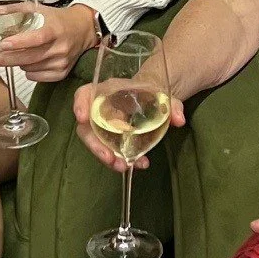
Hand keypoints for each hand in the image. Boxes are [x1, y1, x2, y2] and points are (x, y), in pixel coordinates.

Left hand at [0, 4, 96, 84]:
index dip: (19, 42)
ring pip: (29, 68)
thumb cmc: (57, 18)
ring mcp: (61, 62)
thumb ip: (11, 10)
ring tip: (18, 52)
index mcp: (54, 29)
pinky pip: (36, 76)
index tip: (2, 44)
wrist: (83, 29)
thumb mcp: (36, 9)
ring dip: (18, 62)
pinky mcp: (62, 73)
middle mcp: (59, 47)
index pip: (36, 38)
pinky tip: (29, 61)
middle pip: (29, 58)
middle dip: (4, 59)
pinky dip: (28, 70)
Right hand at [71, 80, 185, 173]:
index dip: (80, 104)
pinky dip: (123, 159)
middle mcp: (101, 108)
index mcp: (108, 91)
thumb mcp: (164, 95)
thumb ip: (172, 105)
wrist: (154, 99)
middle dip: (96, 145)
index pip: (85, 93)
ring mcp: (104, 126)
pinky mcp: (113, 140)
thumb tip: (178, 119)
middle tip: (110, 158)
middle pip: (87, 126)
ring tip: (124, 166)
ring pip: (97, 143)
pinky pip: (111, 151)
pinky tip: (140, 164)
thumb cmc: (152, 92)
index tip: (82, 117)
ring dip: (108, 157)